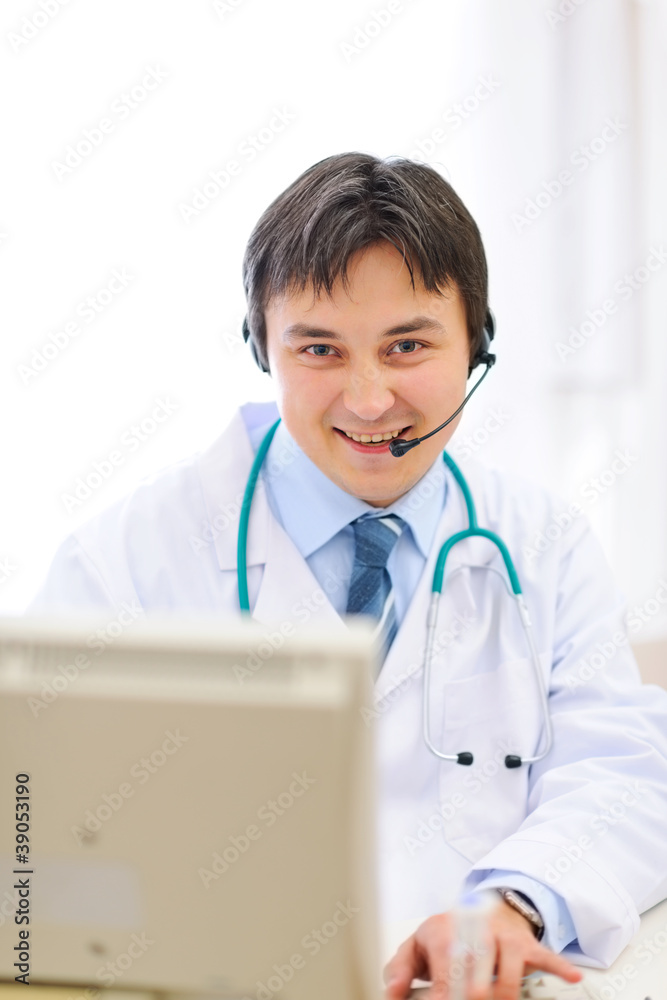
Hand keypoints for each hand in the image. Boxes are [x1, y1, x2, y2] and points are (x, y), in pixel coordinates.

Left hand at [383, 899, 582, 998]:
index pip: (443, 977)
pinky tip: (572, 977)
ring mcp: (503, 938)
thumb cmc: (447, 934)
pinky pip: (546, 955)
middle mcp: (474, 932)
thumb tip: (392, 993)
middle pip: (476, 978)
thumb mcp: (416, 946)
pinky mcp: (525, 944)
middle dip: (475, 998)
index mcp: (443, 934)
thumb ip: (400, 971)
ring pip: (508, 974)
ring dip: (503, 996)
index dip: (444, 999)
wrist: (480, 907)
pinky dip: (560, 967)